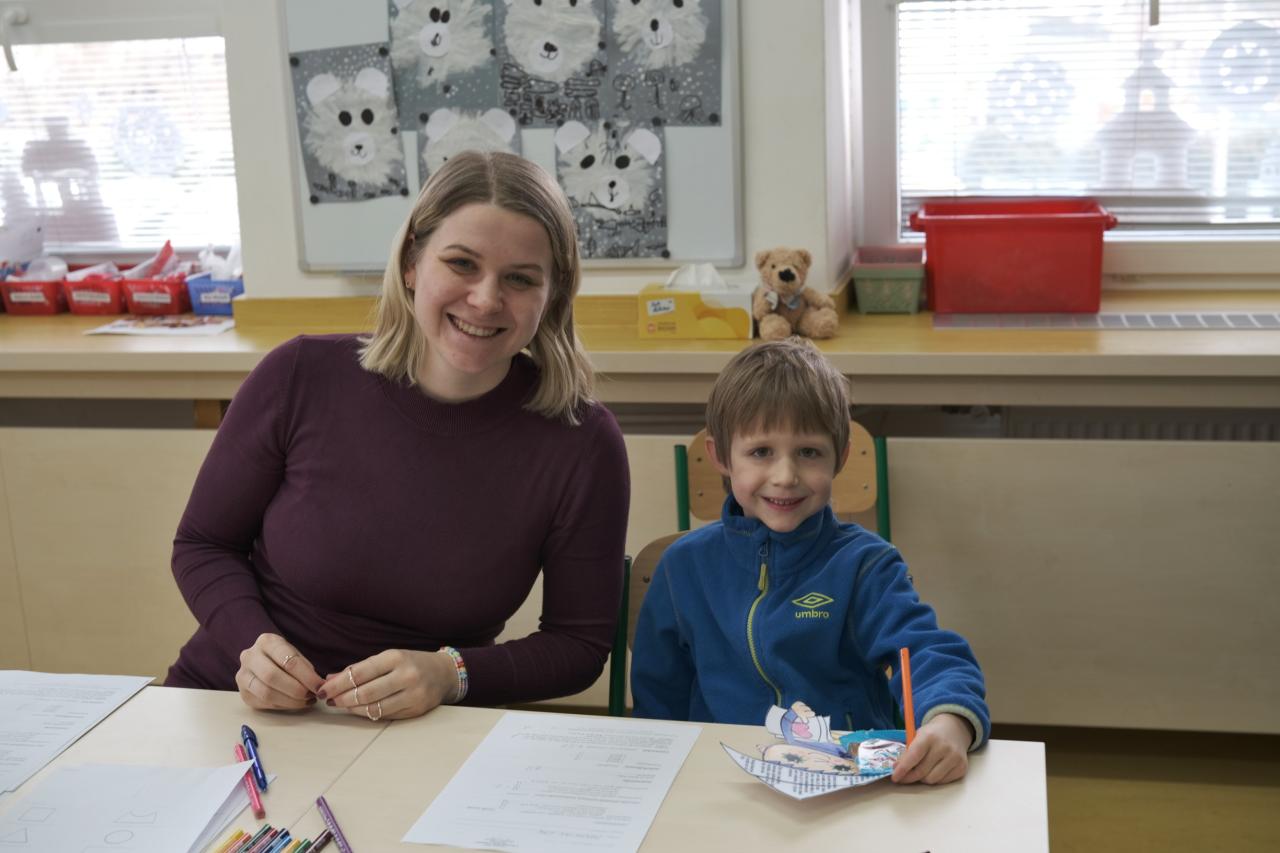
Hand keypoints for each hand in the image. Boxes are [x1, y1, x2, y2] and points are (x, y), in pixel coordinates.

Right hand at [236, 633, 324, 710]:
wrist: (262, 660)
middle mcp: (249, 657)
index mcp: (266, 642)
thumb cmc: (283, 657)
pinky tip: (295, 703)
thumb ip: (304, 667)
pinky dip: (283, 706)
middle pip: (272, 677)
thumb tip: (318, 685)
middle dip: (296, 689)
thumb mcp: (294, 654)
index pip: (288, 660)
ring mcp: (243, 676)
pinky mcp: (243, 693)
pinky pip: (264, 703)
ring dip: (290, 701)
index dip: (306, 676)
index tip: (319, 686)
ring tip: (306, 701)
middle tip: (311, 695)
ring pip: (266, 693)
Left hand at [318, 649, 455, 720]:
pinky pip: (385, 715)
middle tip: (329, 700)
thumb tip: (330, 679)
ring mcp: (413, 694)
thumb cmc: (411, 663)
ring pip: (374, 708)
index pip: (360, 673)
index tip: (323, 689)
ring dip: (352, 709)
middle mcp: (406, 675)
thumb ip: (360, 668)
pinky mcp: (416, 710)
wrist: (445, 673)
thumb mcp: (388, 658)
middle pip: (365, 693)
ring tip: (341, 705)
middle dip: (342, 698)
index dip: (338, 683)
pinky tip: (359, 710)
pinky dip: (368, 714)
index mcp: (396, 657)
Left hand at [891, 713, 972, 784]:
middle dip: (909, 777)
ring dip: (923, 778)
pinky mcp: (962, 768)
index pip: (913, 756)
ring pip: (932, 780)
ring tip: (921, 770)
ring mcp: (955, 758)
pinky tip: (934, 770)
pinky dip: (935, 779)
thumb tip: (897, 769)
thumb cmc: (932, 734)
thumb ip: (908, 752)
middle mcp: (944, 747)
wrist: (954, 730)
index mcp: (929, 736)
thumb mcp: (917, 736)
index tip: (895, 777)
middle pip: (922, 771)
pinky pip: (943, 782)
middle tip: (903, 778)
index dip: (903, 769)